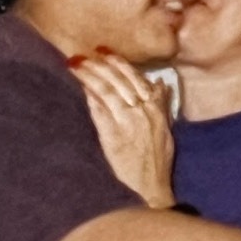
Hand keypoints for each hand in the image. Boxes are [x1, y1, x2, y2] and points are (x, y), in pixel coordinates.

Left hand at [69, 51, 175, 209]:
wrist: (149, 189)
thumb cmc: (157, 161)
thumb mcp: (165, 130)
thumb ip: (162, 105)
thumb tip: (161, 83)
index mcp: (156, 109)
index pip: (135, 77)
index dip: (118, 62)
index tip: (104, 51)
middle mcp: (143, 112)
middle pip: (119, 80)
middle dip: (100, 64)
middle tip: (84, 54)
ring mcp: (127, 122)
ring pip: (107, 90)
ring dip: (90, 74)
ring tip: (75, 64)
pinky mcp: (113, 135)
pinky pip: (99, 110)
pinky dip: (90, 96)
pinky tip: (80, 86)